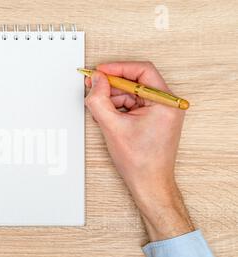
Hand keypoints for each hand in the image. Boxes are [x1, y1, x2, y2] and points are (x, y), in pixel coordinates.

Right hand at [85, 61, 193, 240]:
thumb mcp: (112, 127)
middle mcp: (167, 104)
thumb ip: (99, 100)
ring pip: (132, 94)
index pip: (141, 71)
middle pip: (135, 82)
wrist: (149, 184)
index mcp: (165, 102)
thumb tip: (96, 81)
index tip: (99, 71)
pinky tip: (107, 117)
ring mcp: (161, 112)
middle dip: (112, 86)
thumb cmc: (140, 162)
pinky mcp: (153, 119)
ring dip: (113, 99)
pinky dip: (118, 108)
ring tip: (99, 111)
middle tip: (93, 87)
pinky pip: (133, 105)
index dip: (117, 68)